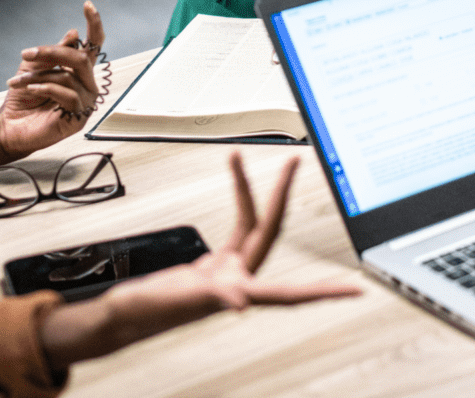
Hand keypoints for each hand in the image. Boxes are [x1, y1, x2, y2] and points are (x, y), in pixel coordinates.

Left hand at [0, 2, 105, 158]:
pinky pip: (67, 95)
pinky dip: (45, 88)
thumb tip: (74, 34)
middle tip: (26, 54)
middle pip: (80, 59)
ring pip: (69, 76)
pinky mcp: (78, 118)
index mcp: (79, 71)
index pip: (93, 46)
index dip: (93, 25)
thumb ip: (53, 53)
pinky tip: (30, 90)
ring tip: (16, 82)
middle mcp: (87, 84)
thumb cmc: (23, 98)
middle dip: (52, 53)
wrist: (10, 127)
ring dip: (37, 76)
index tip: (87, 4)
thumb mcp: (33, 68)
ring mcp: (85, 102)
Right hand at [38, 153, 361, 369]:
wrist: (121, 316)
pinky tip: (237, 180)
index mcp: (237, 293)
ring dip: (254, 192)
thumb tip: (243, 302)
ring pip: (253, 226)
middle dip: (280, 197)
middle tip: (292, 162)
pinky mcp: (214, 262)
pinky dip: (236, 200)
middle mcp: (238, 280)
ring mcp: (227, 270)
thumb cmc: (143, 314)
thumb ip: (211, 299)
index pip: (290, 290)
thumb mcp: (175, 303)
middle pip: (270, 233)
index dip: (323, 293)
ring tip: (243, 158)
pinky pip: (236, 226)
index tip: (353, 292)